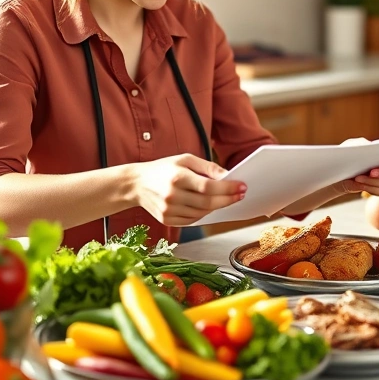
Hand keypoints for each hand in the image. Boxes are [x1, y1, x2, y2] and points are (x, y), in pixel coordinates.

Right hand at [128, 154, 245, 225]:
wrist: (136, 184)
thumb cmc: (163, 169)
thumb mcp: (184, 159)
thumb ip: (207, 166)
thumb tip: (228, 175)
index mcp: (177, 177)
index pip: (208, 187)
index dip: (227, 188)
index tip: (242, 186)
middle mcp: (172, 196)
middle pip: (207, 202)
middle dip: (228, 199)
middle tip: (241, 194)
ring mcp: (169, 210)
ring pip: (202, 213)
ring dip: (217, 207)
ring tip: (226, 198)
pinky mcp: (167, 220)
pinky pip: (193, 220)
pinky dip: (204, 213)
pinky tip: (209, 205)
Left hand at [334, 138, 378, 195]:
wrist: (348, 165)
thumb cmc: (356, 151)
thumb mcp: (357, 143)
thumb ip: (363, 143)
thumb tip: (367, 147)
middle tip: (372, 171)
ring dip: (373, 180)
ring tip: (359, 177)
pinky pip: (378, 191)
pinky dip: (367, 186)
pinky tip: (358, 181)